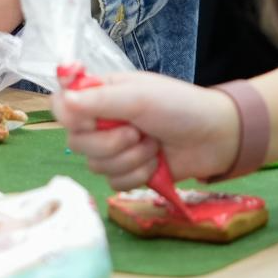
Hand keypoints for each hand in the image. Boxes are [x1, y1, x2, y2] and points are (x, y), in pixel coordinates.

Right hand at [53, 71, 240, 186]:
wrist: (216, 138)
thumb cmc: (178, 106)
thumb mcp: (139, 97)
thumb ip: (99, 100)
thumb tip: (62, 103)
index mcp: (99, 95)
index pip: (61, 106)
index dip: (70, 118)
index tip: (90, 122)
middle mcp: (101, 121)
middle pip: (77, 142)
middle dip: (110, 143)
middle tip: (137, 132)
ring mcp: (114, 148)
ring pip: (95, 165)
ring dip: (129, 159)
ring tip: (152, 145)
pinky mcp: (128, 172)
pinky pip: (113, 182)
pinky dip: (136, 175)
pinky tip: (155, 163)